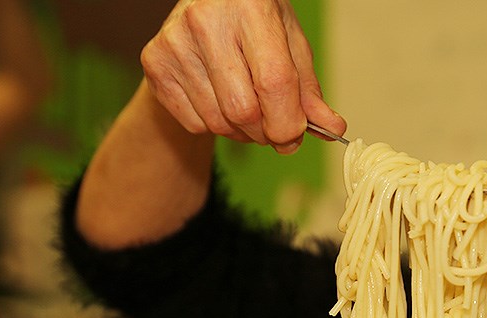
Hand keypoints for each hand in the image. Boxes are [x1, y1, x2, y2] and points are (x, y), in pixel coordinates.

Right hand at [140, 0, 344, 152]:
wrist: (206, 5)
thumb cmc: (255, 24)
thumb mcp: (290, 45)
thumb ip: (309, 90)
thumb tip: (332, 128)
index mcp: (251, 9)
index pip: (274, 83)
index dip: (288, 122)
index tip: (295, 135)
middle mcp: (207, 21)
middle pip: (243, 110)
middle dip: (266, 132)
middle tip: (274, 126)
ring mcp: (175, 42)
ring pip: (218, 122)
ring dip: (242, 132)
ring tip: (249, 109)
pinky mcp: (154, 62)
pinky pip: (194, 123)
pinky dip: (215, 126)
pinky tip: (220, 100)